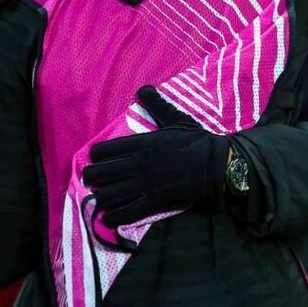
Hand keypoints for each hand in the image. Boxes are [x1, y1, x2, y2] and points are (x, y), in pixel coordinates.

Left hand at [83, 86, 229, 227]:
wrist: (216, 165)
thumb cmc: (196, 141)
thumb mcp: (175, 118)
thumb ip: (156, 105)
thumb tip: (143, 88)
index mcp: (140, 143)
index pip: (105, 150)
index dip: (96, 156)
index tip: (95, 159)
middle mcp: (137, 164)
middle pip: (101, 173)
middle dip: (91, 177)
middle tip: (91, 179)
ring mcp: (145, 185)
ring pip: (110, 194)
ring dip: (99, 197)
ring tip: (97, 199)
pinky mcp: (154, 202)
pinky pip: (127, 213)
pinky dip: (114, 217)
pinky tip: (108, 218)